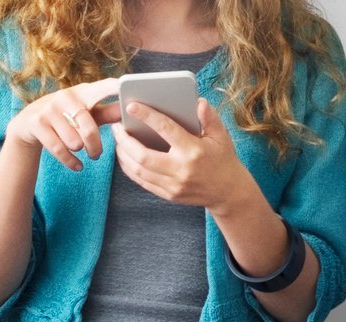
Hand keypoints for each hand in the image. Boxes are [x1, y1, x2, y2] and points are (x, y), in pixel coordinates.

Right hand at [7, 79, 122, 172]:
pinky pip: (59, 149)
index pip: (102, 87)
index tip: (126, 87)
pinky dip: (71, 161)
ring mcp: (49, 108)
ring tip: (83, 153)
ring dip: (81, 152)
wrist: (29, 122)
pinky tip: (78, 166)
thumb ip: (108, 113)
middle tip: (97, 154)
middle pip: (89, 127)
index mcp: (83, 92)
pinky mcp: (36, 122)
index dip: (115, 87)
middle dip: (95, 146)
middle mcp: (65, 96)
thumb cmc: (68, 117)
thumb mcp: (87, 113)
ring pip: (74, 141)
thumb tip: (128, 112)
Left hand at [113, 99, 260, 213]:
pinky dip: (129, 168)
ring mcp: (174, 185)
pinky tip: (125, 156)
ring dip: (123, 154)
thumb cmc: (223, 159)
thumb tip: (198, 102)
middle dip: (125, 140)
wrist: (228, 192)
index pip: (166, 129)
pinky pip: (142, 182)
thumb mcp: (222, 136)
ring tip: (118, 140)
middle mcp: (181, 170)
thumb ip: (210, 118)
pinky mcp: (169, 195)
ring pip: (138, 171)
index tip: (130, 106)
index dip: (146, 116)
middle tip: (116, 126)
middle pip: (143, 156)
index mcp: (194, 151)